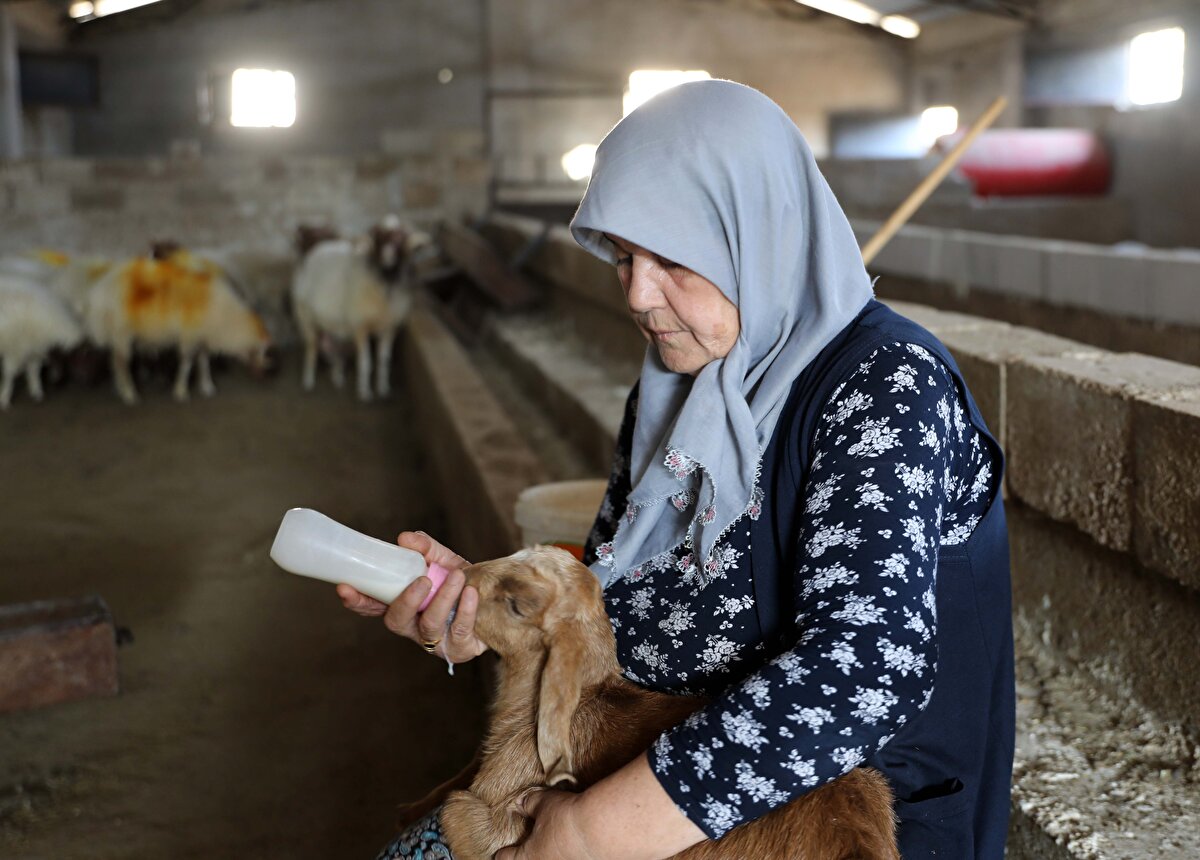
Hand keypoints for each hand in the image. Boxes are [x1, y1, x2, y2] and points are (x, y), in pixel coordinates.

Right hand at [335, 531, 488, 663]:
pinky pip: (459, 631)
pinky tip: (471, 592)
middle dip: (405, 601)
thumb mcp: (444, 561)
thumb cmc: (463, 583)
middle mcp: (414, 627)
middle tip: (421, 580)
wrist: (499, 603)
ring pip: (429, 626)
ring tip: (455, 576)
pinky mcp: (460, 648)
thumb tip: (405, 538)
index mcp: (404, 605)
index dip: (357, 600)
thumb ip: (426, 549)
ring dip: (442, 599)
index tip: (345, 587)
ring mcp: (436, 641)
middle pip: (396, 621)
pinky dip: (466, 610)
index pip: (373, 607)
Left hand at [495, 790, 598, 859]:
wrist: (604, 830)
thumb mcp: (545, 804)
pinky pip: (574, 859)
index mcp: (529, 858)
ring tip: (559, 844)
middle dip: (531, 854)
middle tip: (534, 843)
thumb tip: (521, 803)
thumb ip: (530, 804)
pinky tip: (580, 847)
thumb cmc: (570, 818)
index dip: (503, 853)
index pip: (505, 859)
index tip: (501, 852)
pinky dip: (574, 855)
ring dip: (553, 854)